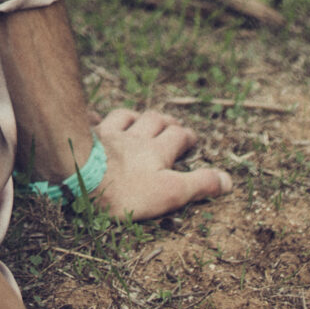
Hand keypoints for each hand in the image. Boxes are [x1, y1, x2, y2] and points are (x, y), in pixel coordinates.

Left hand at [92, 106, 233, 218]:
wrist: (80, 173)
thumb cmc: (127, 189)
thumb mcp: (170, 192)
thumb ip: (199, 185)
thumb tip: (229, 180)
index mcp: (156, 151)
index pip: (176, 137)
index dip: (186, 137)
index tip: (192, 139)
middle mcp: (134, 137)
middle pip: (153, 120)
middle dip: (165, 121)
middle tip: (171, 124)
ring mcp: (108, 134)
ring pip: (125, 116)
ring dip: (135, 116)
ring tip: (139, 118)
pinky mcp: (86, 136)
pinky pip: (92, 120)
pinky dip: (96, 118)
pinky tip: (95, 118)